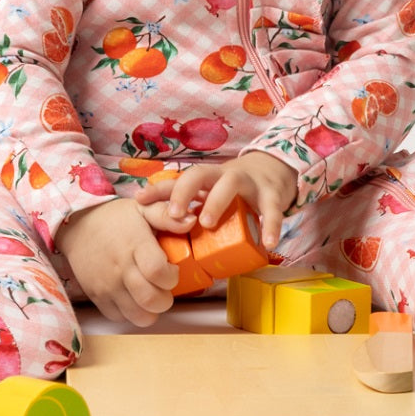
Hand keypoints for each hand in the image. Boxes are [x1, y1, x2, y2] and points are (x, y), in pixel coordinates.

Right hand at [57, 198, 195, 325]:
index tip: (172, 269)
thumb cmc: (115, 217)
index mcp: (135, 245)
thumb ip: (166, 215)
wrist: (77, 226)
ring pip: (137, 316)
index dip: (172, 276)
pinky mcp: (96, 297)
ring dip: (150, 310)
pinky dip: (131, 313)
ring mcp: (107, 286)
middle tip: (164, 286)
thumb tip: (192, 221)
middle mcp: (120, 269)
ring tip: (151, 294)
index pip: (158, 272)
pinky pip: (119, 318)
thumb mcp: (142, 207)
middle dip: (166, 299)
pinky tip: (134, 297)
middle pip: (151, 300)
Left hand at [135, 152, 296, 249]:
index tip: (138, 200)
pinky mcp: (272, 194)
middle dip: (183, 191)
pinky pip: (271, 209)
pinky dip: (271, 225)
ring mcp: (249, 183)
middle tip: (174, 214)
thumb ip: (196, 214)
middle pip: (199, 174)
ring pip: (231, 183)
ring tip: (206, 223)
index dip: (158, 189)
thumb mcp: (214, 196)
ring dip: (216, 201)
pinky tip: (268, 243)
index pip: (178, 180)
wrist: (276, 170)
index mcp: (207, 180)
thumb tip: (166, 246)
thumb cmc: (236, 190)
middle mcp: (224, 176)